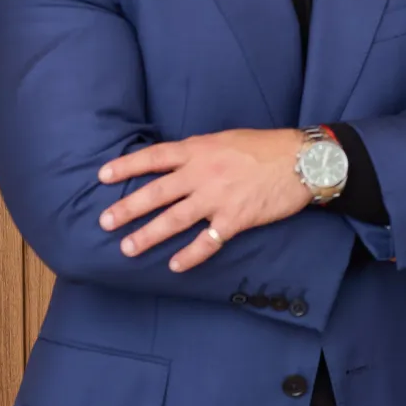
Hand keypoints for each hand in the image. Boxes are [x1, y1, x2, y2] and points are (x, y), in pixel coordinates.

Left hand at [97, 129, 311, 271]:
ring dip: (149, 235)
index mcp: (199, 150)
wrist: (303, 160)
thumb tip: (178, 164)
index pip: (154, 157)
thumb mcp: (226, 139)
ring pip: (175, 219)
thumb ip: (200, 152)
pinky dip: (190, 255)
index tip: (102, 176)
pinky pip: (207, 241)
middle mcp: (203, 173)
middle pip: (157, 192)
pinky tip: (175, 266)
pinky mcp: (236, 218)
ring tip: (128, 249)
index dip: (127, 166)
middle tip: (105, 222)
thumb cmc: (266, 147)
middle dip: (128, 208)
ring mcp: (218, 197)